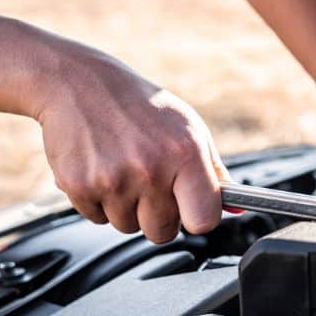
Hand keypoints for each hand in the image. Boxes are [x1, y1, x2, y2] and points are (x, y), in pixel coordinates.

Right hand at [35, 47, 227, 243]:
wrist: (78, 83)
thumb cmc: (141, 108)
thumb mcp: (189, 129)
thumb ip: (214, 173)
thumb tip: (237, 208)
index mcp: (185, 153)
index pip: (203, 220)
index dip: (198, 218)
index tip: (191, 209)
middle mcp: (150, 169)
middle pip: (163, 232)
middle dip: (159, 215)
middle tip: (150, 183)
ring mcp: (113, 179)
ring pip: (128, 227)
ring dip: (127, 208)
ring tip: (123, 169)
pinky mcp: (80, 186)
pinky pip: (97, 218)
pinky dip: (99, 201)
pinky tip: (101, 169)